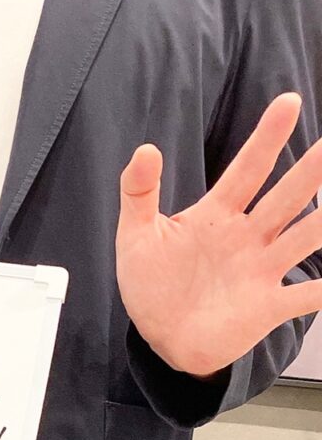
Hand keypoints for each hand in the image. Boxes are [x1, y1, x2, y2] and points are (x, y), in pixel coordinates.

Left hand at [116, 92, 321, 376]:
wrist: (159, 337)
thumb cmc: (150, 283)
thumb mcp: (136, 236)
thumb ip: (138, 193)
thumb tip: (145, 149)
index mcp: (217, 215)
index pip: (247, 169)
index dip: (267, 137)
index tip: (289, 101)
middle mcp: (248, 237)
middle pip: (287, 196)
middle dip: (312, 168)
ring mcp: (261, 270)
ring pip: (305, 237)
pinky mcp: (266, 306)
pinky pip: (307, 296)